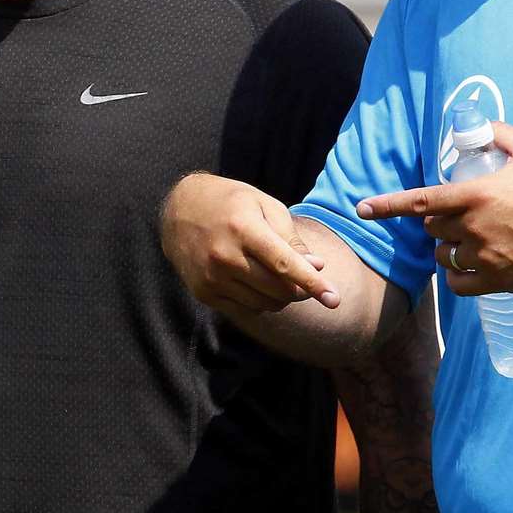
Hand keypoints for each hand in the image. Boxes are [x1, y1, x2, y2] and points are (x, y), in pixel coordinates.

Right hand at [160, 173, 340, 313]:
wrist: (179, 210)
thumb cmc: (232, 202)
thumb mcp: (265, 206)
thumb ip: (291, 238)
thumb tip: (317, 267)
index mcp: (244, 229)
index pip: (285, 264)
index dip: (313, 283)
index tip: (334, 299)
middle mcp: (225, 256)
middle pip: (279, 289)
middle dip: (300, 289)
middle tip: (305, 278)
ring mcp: (212, 277)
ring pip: (265, 304)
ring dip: (281, 296)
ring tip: (277, 274)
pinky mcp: (203, 292)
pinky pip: (246, 309)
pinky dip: (260, 301)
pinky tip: (256, 281)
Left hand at [356, 121, 512, 295]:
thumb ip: (500, 134)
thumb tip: (479, 125)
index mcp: (476, 194)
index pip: (420, 200)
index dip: (387, 205)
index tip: (362, 208)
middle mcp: (474, 227)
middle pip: (432, 227)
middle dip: (440, 220)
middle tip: (464, 214)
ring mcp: (484, 257)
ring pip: (443, 255)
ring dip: (448, 247)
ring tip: (472, 239)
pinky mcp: (497, 281)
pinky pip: (458, 283)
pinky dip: (458, 275)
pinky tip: (470, 266)